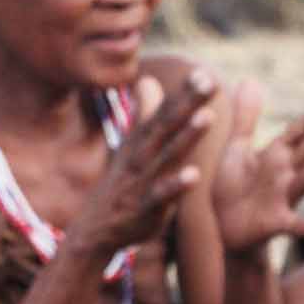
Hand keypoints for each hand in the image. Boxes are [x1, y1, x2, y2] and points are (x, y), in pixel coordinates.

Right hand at [67, 67, 216, 260]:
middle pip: (167, 126)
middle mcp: (141, 157)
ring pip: (167, 156)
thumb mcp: (130, 147)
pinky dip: (176, 186)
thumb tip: (148, 80)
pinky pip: (161, 196)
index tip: (204, 73)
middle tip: (209, 82)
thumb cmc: (120, 185)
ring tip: (208, 116)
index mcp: (141, 143)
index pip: (164, 113)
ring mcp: (141, 182)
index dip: (183, 94)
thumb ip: (144, 115)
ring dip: (186, 136)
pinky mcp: (144, 209)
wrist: (94, 230)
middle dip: (187, 103)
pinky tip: (194, 175)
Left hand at [210, 84, 303, 253]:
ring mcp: (284, 198)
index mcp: (277, 154)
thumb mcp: (237, 148)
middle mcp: (286, 173)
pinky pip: (293, 225)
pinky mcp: (276, 223)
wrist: (224, 228)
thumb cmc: (234, 186)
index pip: (301, 130)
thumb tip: (250, 80)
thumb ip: (246, 117)